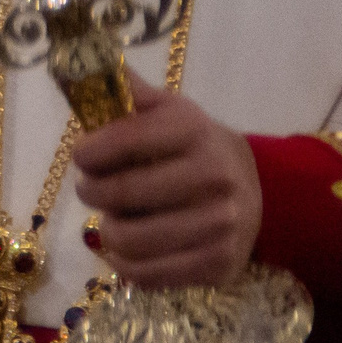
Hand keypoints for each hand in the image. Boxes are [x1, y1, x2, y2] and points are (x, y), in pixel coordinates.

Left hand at [69, 83, 261, 289]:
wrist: (258, 190)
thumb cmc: (197, 147)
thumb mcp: (172, 111)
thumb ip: (131, 93)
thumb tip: (86, 68)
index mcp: (194, 130)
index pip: (125, 140)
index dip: (90, 151)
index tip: (82, 156)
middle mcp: (211, 176)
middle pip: (122, 194)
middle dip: (92, 192)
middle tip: (90, 189)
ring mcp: (218, 224)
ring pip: (130, 240)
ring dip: (108, 231)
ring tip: (111, 219)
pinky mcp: (217, 264)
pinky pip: (148, 274)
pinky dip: (125, 264)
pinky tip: (125, 249)